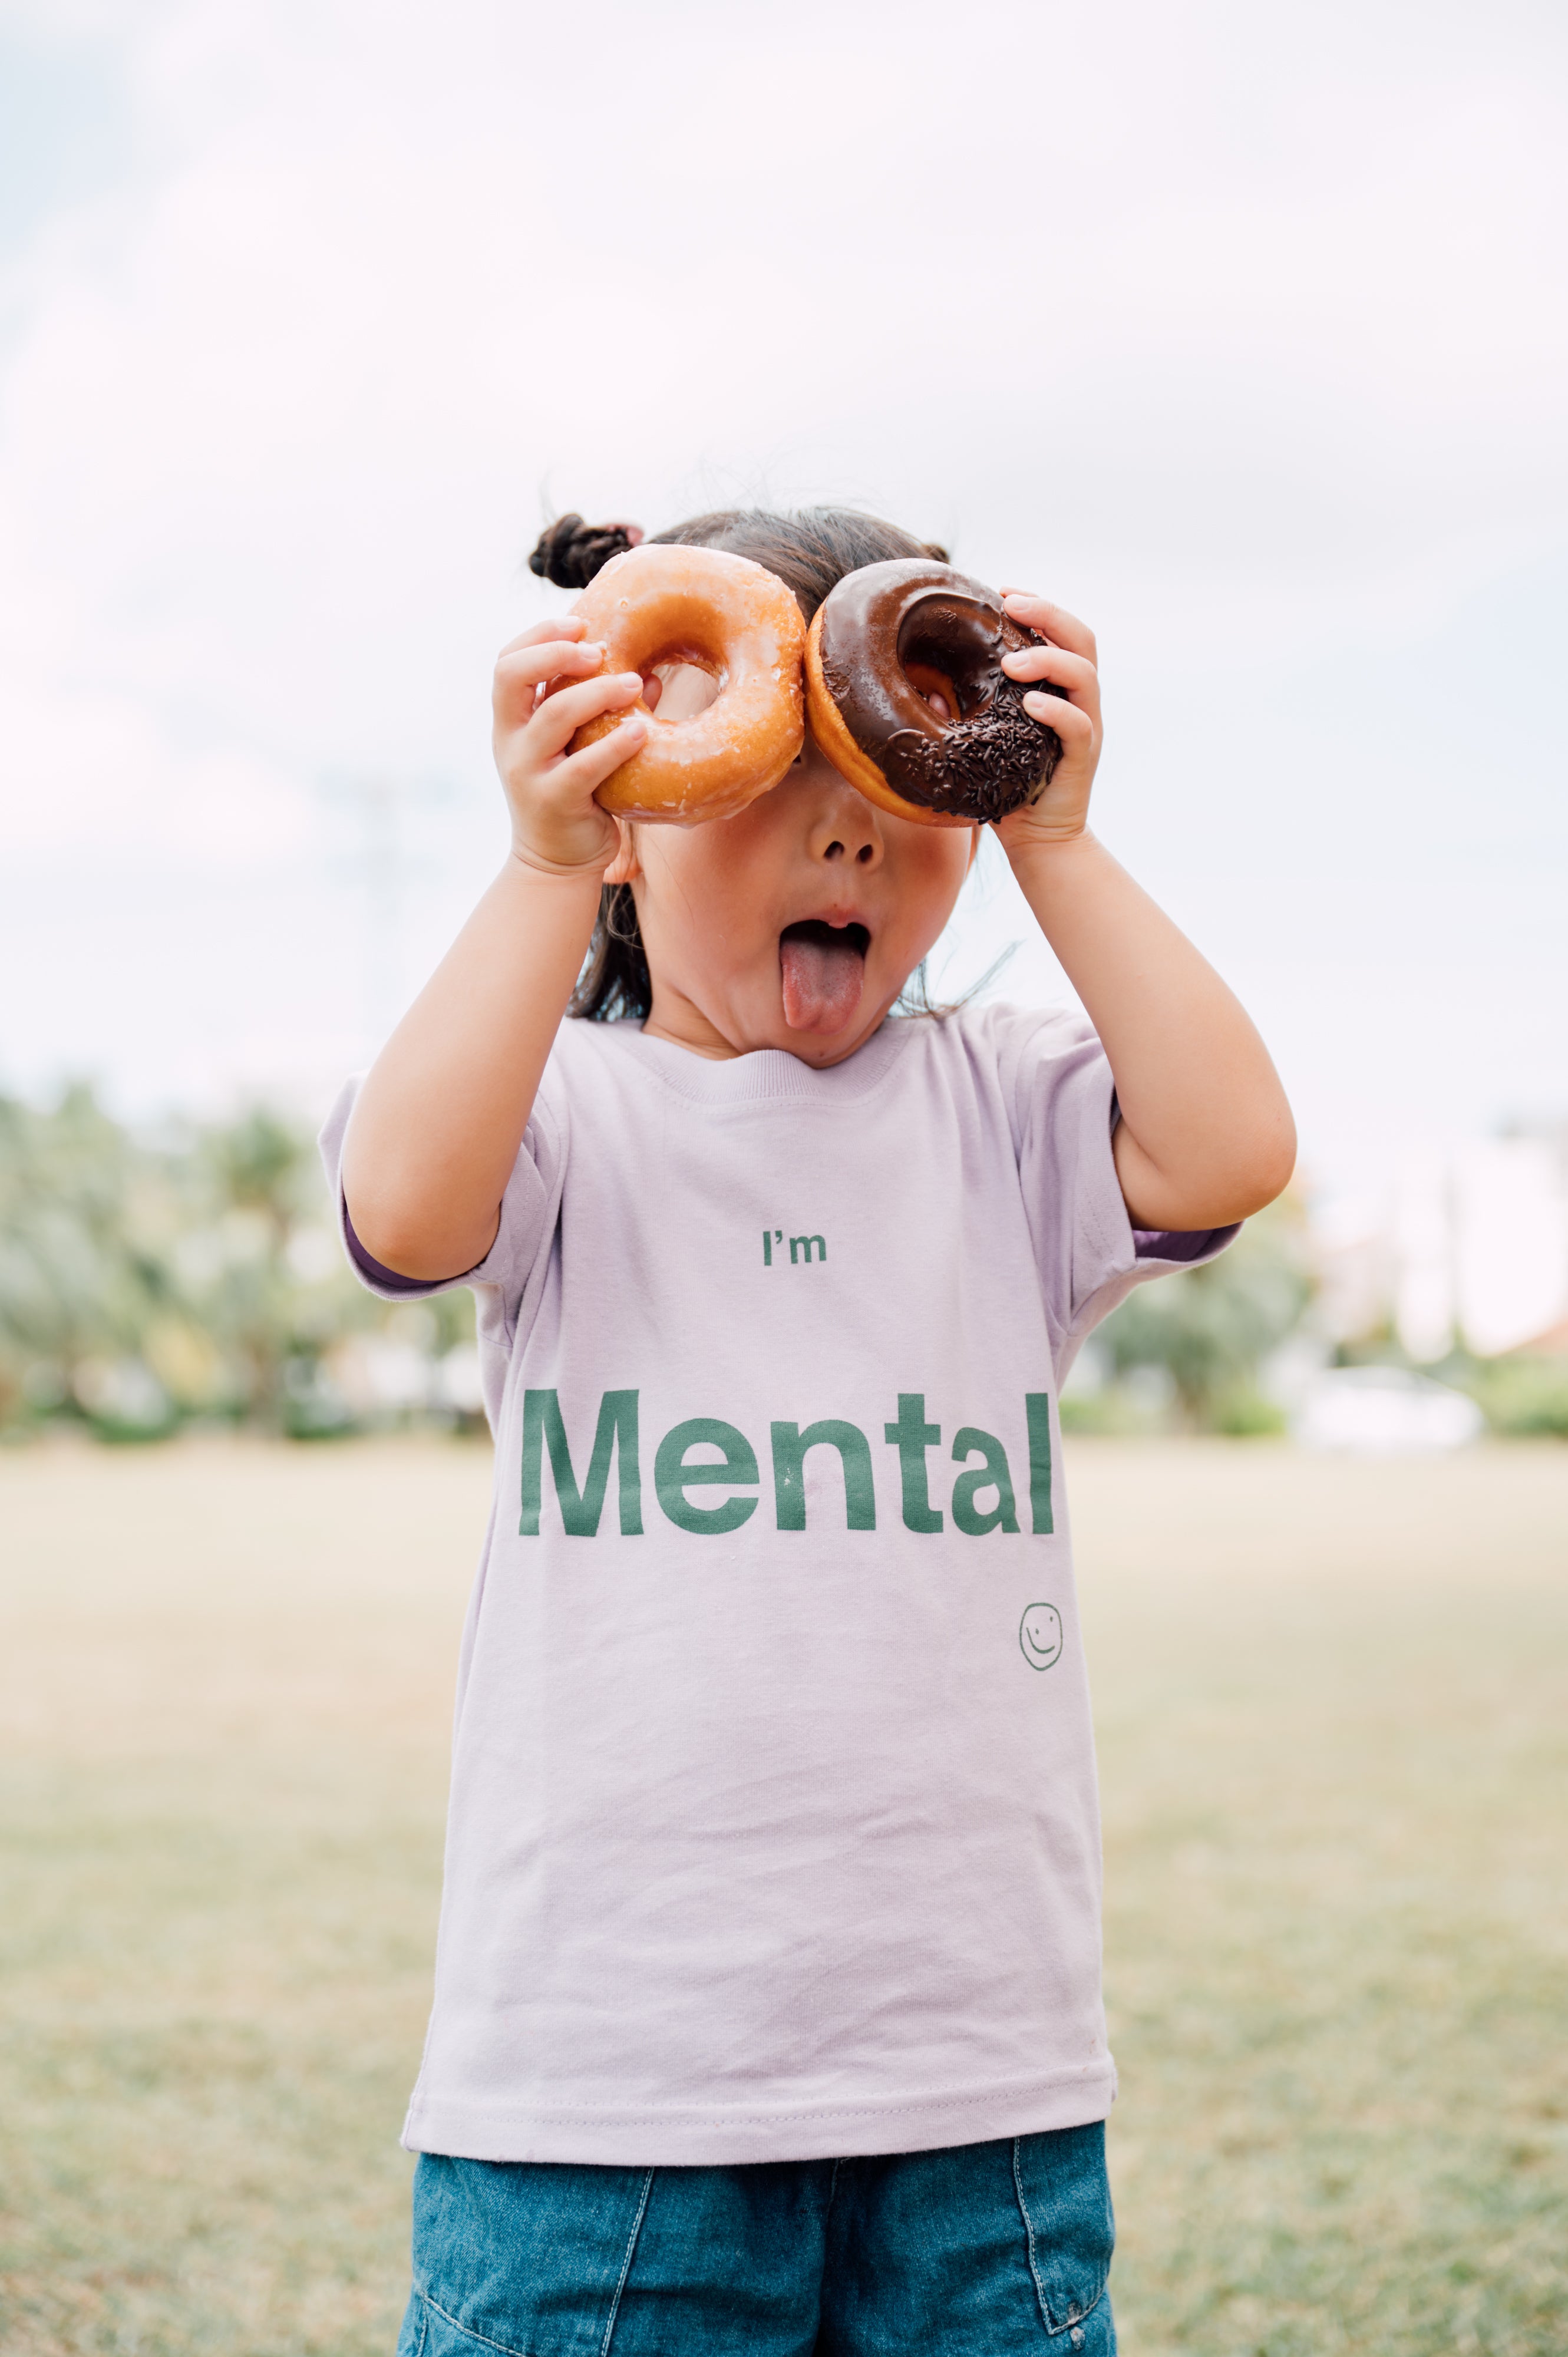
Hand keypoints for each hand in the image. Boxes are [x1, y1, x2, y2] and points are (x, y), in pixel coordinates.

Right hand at [492, 616, 645, 872]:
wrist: (554, 862)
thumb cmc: (573, 793)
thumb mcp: (575, 747)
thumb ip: (598, 711)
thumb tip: (648, 674)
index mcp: (510, 721)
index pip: (506, 662)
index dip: (537, 636)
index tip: (578, 624)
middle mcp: (510, 741)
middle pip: (512, 676)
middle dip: (556, 653)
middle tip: (600, 650)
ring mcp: (527, 771)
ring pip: (555, 715)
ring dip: (598, 693)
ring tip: (635, 683)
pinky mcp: (553, 801)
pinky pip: (584, 766)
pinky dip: (615, 745)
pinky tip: (641, 731)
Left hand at [989, 593, 1102, 854]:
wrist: (1039, 841)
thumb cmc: (1007, 787)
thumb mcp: (983, 739)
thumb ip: (966, 709)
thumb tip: (924, 687)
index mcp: (1059, 689)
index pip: (1061, 633)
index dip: (1038, 606)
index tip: (1003, 591)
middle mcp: (1079, 702)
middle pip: (1082, 640)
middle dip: (1048, 614)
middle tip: (1010, 605)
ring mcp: (1085, 729)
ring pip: (1085, 676)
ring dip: (1048, 659)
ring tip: (1012, 661)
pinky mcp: (1082, 760)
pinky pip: (1078, 726)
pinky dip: (1056, 710)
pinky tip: (1031, 703)